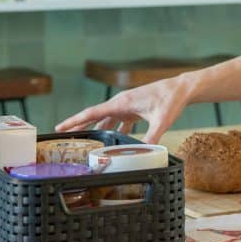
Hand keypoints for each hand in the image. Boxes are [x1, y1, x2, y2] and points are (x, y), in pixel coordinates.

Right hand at [55, 74, 192, 143]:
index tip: (59, 127)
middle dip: (80, 126)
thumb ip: (151, 137)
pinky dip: (113, 129)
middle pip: (95, 116)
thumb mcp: (161, 121)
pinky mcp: (135, 108)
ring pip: (107, 119)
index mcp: (121, 103)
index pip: (92, 113)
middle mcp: (121, 103)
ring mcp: (127, 105)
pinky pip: (119, 120)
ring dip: (96, 129)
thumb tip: (145, 153)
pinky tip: (113, 139)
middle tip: (65, 137)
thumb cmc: (170, 100)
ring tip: (86, 141)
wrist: (181, 88)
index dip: (74, 121)